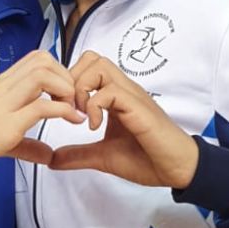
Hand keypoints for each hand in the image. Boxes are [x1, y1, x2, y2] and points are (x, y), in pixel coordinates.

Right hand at [0, 51, 80, 188]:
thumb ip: (26, 144)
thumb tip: (48, 154)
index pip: (35, 60)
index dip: (60, 73)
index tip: (69, 97)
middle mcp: (0, 89)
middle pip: (43, 59)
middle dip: (68, 77)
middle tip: (75, 102)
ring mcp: (1, 106)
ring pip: (43, 74)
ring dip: (67, 89)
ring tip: (73, 111)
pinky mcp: (2, 127)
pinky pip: (40, 108)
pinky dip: (63, 111)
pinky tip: (71, 122)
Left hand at [50, 52, 198, 188]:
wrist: (177, 169)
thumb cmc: (147, 159)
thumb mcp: (103, 157)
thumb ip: (78, 155)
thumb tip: (52, 159)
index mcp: (115, 96)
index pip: (87, 67)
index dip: (68, 82)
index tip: (62, 108)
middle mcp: (123, 90)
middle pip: (91, 58)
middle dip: (70, 80)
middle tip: (67, 108)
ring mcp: (132, 96)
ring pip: (99, 66)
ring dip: (81, 88)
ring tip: (81, 115)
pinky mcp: (138, 107)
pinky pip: (111, 91)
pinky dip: (94, 106)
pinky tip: (94, 126)